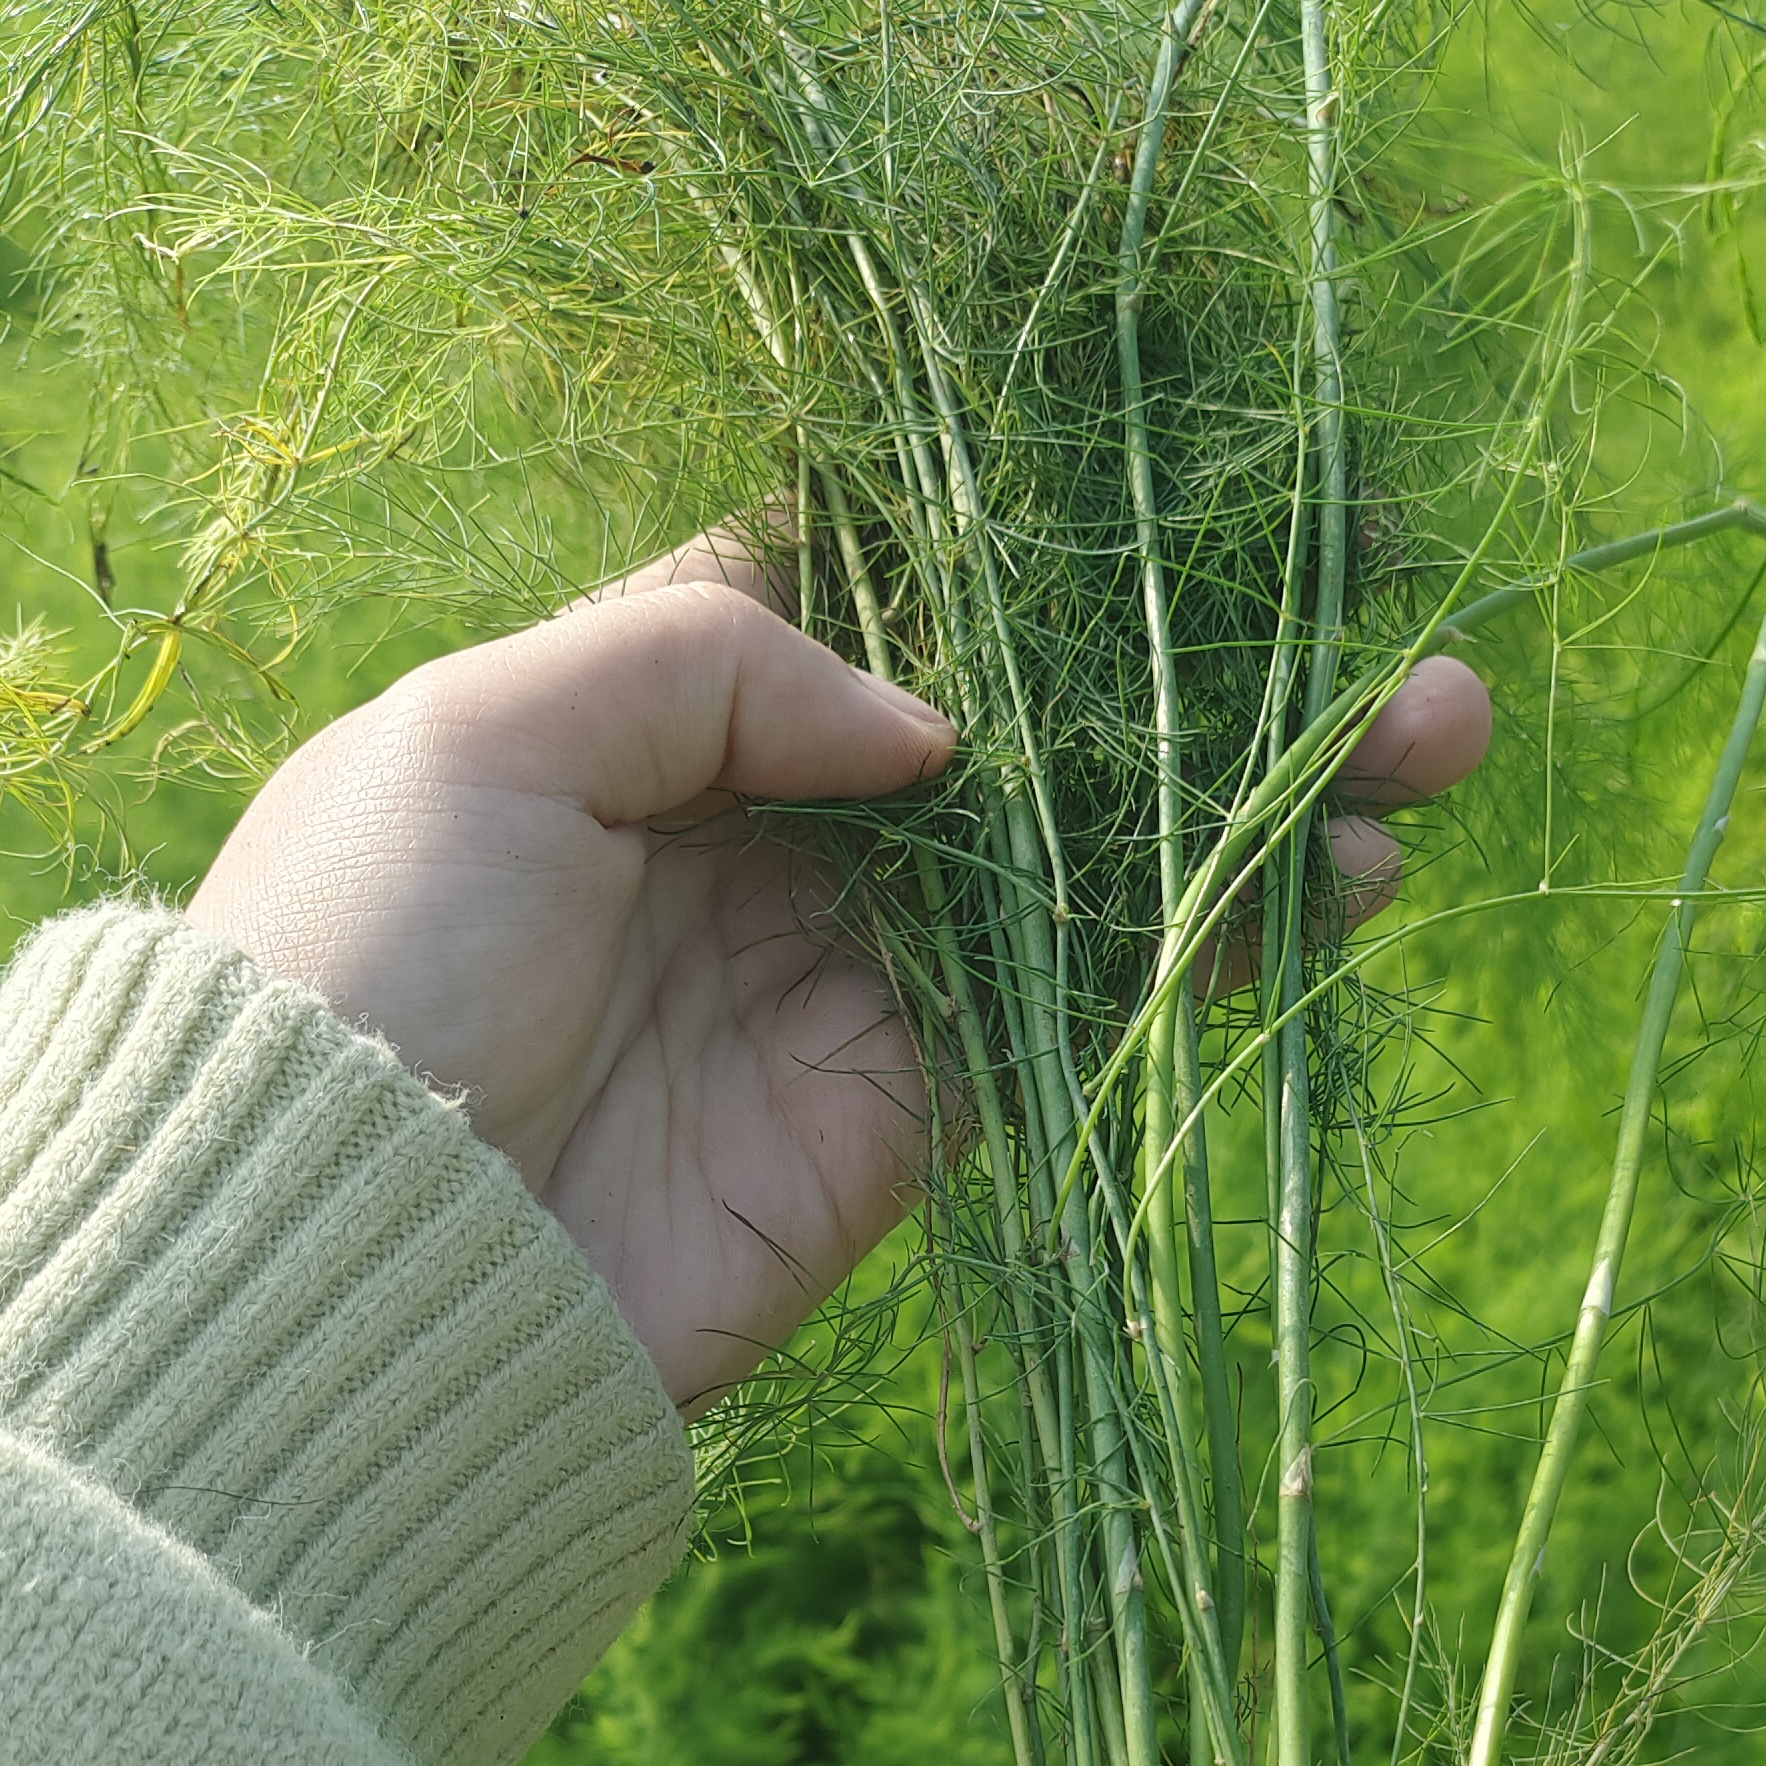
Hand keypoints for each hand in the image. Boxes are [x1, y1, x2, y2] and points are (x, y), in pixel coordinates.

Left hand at [187, 529, 1492, 1409]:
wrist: (341, 1274)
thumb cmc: (361, 961)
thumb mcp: (479, 737)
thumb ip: (706, 662)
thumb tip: (931, 716)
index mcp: (652, 706)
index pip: (888, 588)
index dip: (1044, 537)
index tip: (1209, 491)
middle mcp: (769, 828)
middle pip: (1030, 723)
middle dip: (1201, 676)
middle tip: (1384, 629)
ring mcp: (845, 977)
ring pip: (1092, 864)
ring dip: (1255, 807)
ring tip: (1424, 748)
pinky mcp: (898, 1122)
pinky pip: (1081, 1008)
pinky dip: (1209, 949)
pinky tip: (1328, 885)